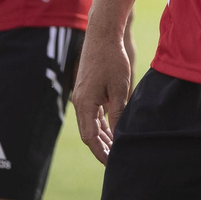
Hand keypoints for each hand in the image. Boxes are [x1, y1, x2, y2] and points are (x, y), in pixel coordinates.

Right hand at [72, 29, 133, 165]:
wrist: (102, 35)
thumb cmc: (112, 60)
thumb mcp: (119, 88)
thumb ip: (118, 113)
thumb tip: (120, 134)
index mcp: (85, 104)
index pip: (90, 138)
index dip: (101, 152)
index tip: (112, 164)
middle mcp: (80, 102)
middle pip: (89, 133)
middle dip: (102, 148)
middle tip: (117, 161)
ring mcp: (82, 97)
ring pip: (91, 124)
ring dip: (103, 137)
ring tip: (117, 149)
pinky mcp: (87, 91)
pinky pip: (93, 113)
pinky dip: (102, 124)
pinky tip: (113, 131)